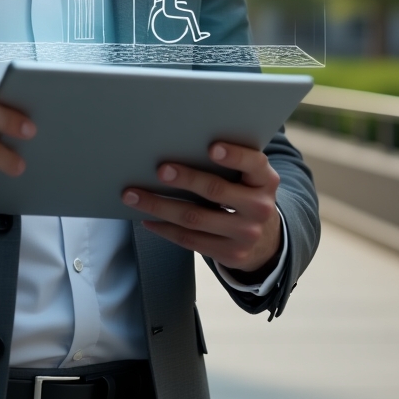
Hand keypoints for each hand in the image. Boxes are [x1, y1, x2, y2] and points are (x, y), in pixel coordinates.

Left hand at [121, 142, 281, 275]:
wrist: (266, 241)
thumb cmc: (244, 194)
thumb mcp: (249, 178)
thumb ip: (229, 164)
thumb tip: (176, 144)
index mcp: (266, 180)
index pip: (254, 164)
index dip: (234, 156)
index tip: (212, 147)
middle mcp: (260, 207)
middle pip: (216, 191)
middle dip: (186, 179)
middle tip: (160, 170)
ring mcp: (246, 234)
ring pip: (195, 218)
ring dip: (159, 206)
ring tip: (133, 195)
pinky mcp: (230, 254)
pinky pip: (190, 240)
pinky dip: (164, 228)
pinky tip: (147, 218)